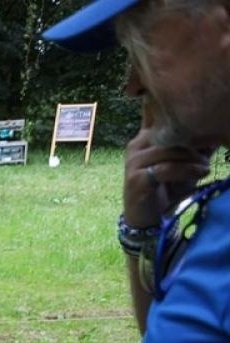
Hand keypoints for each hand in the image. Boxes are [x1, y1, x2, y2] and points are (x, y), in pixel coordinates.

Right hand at [123, 99, 212, 228]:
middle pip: (170, 133)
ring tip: (205, 167)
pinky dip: (186, 171)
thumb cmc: (166, 188)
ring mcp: (133, 162)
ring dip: (193, 158)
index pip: (157, 114)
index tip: (200, 122)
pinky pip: (165, 169)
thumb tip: (218, 130)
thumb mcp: (184, 162)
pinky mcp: (135, 178)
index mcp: (145, 137)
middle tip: (210, 152)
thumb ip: (196, 146)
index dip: (177, 114)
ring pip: (169, 150)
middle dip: (195, 142)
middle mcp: (136, 146)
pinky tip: (200, 174)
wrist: (146, 218)